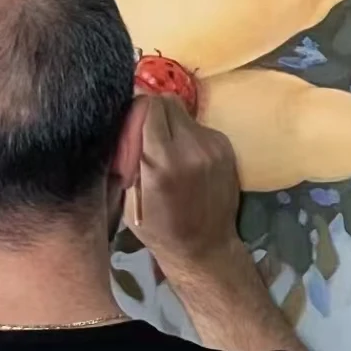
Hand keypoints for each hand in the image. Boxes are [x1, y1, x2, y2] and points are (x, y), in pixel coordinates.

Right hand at [125, 96, 242, 281]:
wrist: (205, 248)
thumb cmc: (159, 231)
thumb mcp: (129, 199)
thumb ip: (128, 158)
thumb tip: (125, 124)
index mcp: (162, 162)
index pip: (148, 105)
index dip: (136, 113)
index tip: (131, 130)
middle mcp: (190, 148)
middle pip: (166, 101)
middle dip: (152, 114)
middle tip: (147, 137)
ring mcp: (212, 146)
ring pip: (184, 113)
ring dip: (171, 125)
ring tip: (167, 152)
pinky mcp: (225, 147)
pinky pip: (199, 127)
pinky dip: (187, 137)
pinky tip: (185, 161)